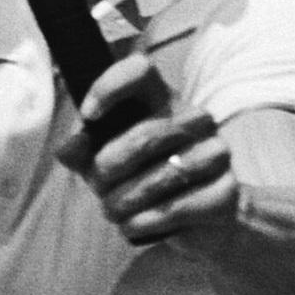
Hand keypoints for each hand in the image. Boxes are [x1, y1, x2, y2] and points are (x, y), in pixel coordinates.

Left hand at [58, 53, 237, 245]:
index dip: (110, 86)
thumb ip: (83, 153)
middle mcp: (194, 118)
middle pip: (144, 135)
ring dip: (124, 201)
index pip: (140, 69)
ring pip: (160, 176)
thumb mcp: (105, 164)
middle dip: (108, 169)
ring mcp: (216, 152)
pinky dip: (145, 222)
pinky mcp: (227, 191)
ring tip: (114, 211)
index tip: (88, 116)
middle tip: (97, 187)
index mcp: (161, 99)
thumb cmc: (143, 181)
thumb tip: (68, 148)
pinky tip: (135, 225)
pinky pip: (176, 208)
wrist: (198, 223)